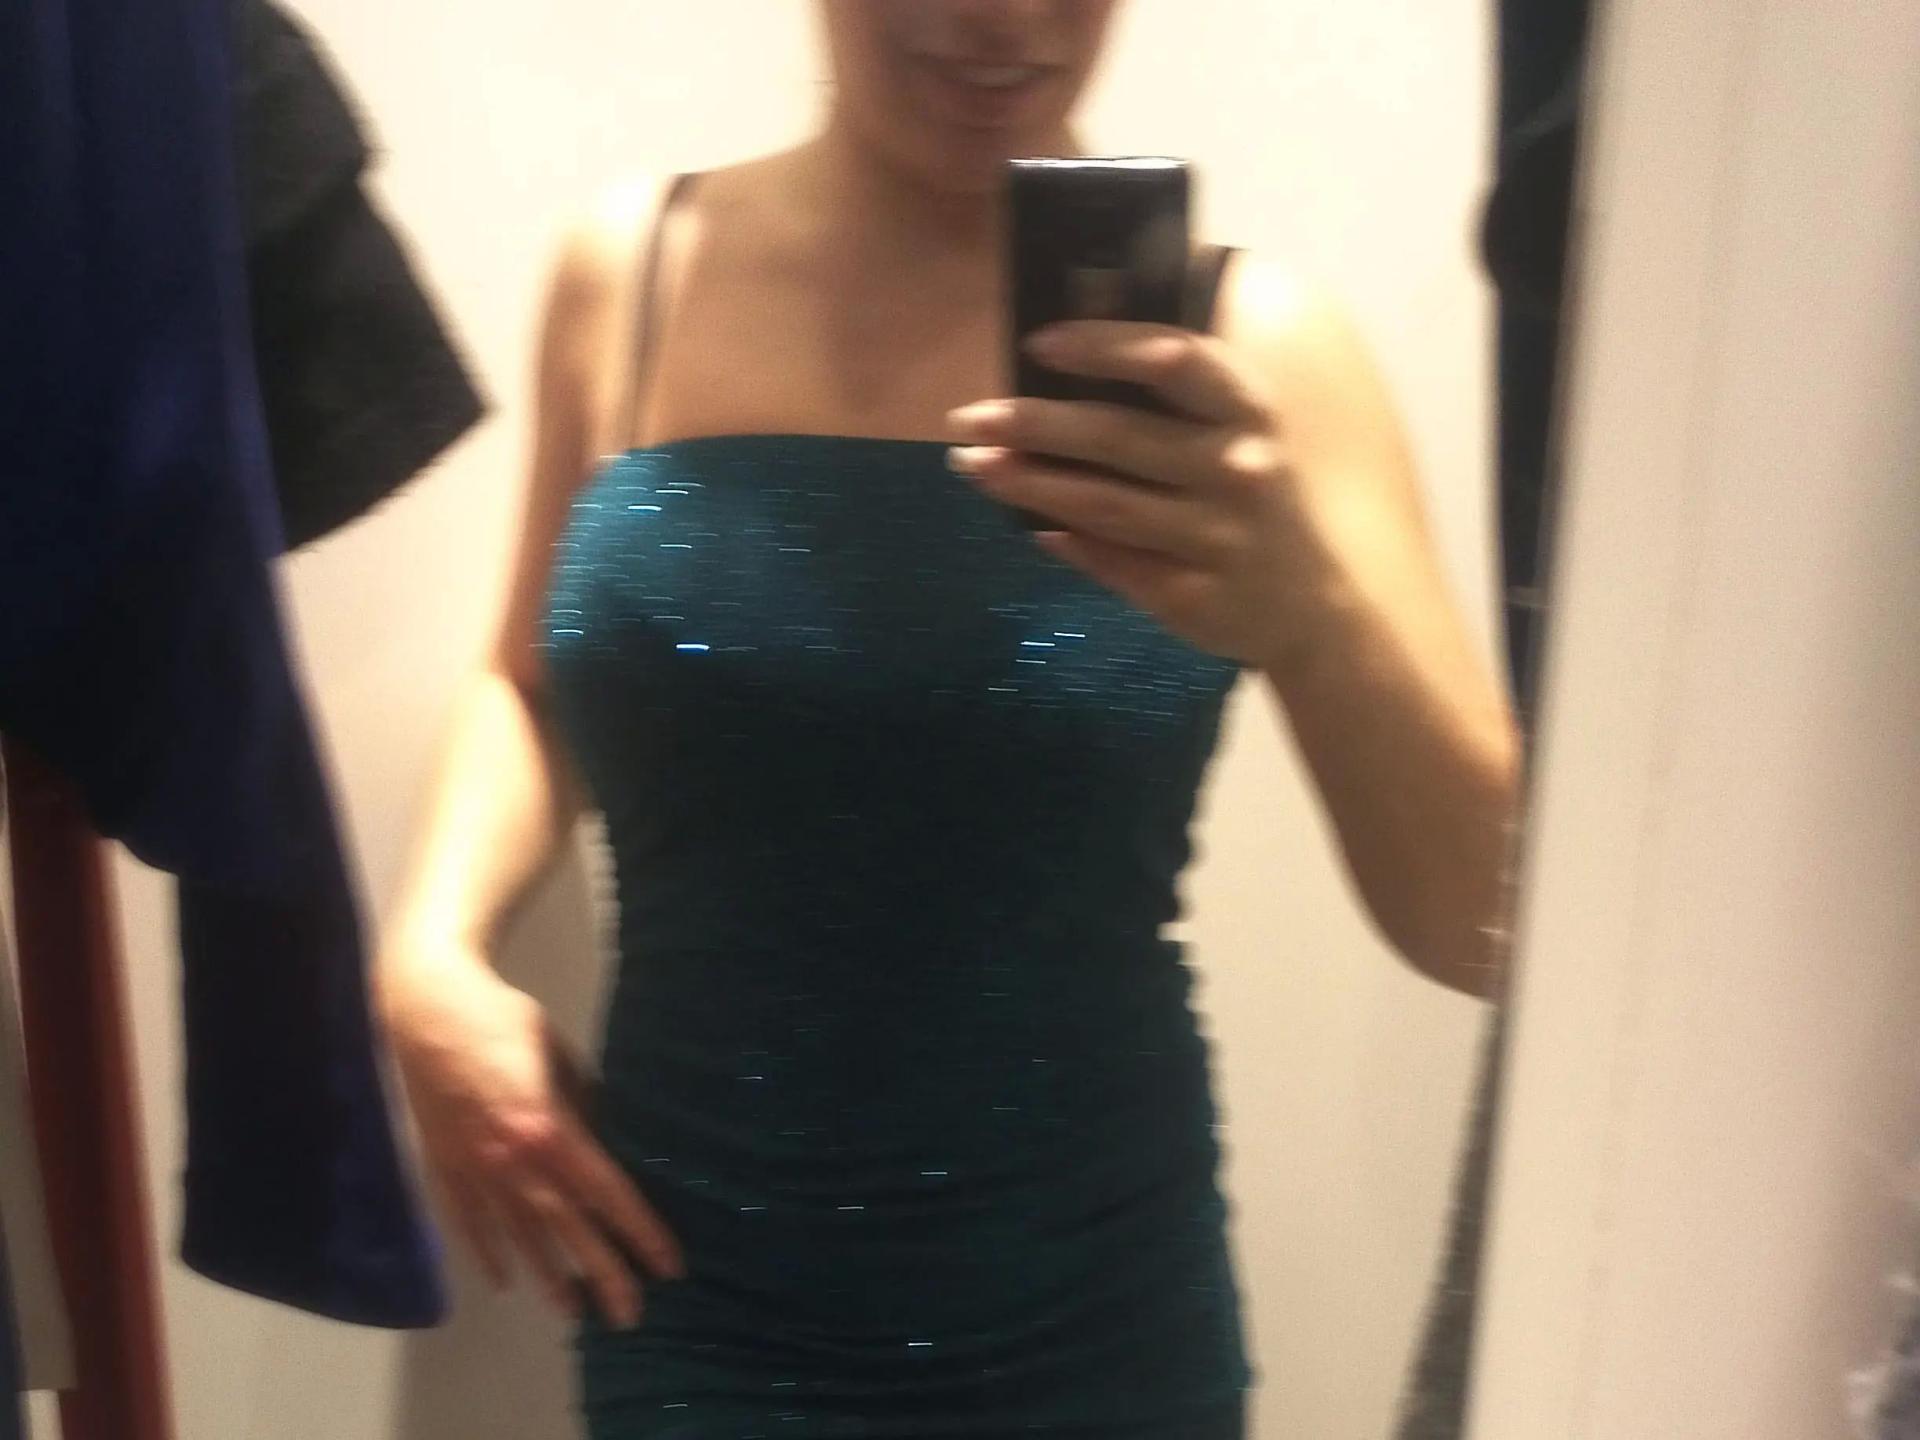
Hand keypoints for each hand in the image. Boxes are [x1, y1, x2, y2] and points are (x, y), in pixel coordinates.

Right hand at [379, 948, 683, 1326]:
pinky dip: (487, 1251)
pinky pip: (468, 1221)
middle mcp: (511, 1159)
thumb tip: (597, 1140)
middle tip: (628, 1315)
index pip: (605, 1192)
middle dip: (600, 1272)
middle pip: (564, 1227)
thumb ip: (580, 1104)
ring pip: (517, 1233)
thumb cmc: (501, 1020)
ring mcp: (473, 1167)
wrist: (425, 1007)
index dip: (638, 1231)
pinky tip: (504, 1280)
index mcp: (548, 1127)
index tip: (667, 1266)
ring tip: (572, 1311)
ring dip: (546, 1274)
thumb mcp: (558, 1054)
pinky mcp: (443, 1165)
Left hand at [947, 321, 1329, 669]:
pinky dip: (1069, 544)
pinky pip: (1115, 565)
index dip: (1105, 346)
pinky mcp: (1193, 596)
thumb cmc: (1254, 498)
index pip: (1176, 359)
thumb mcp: (1239, 433)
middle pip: (1120, 436)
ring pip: (1105, 505)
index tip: (1037, 344)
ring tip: (973, 464)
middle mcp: (1237, 469)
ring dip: (1030, 483)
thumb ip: (1174, 396)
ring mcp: (1217, 538)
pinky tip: (1031, 528)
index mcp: (1248, 411)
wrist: (1313, 607)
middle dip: (1035, 423)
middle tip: (967, 417)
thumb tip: (1063, 356)